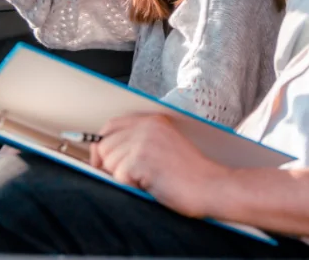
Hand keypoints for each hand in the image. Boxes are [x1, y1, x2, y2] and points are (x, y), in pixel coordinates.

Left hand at [90, 114, 228, 217]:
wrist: (211, 187)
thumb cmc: (190, 175)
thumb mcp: (162, 149)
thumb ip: (136, 143)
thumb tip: (97, 151)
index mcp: (153, 121)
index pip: (111, 126)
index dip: (104, 145)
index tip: (104, 161)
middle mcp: (147, 126)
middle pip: (104, 145)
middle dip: (111, 165)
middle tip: (132, 178)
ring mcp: (144, 140)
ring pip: (108, 162)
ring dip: (122, 177)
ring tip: (148, 180)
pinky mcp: (141, 158)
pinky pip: (118, 177)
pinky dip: (130, 187)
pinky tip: (151, 185)